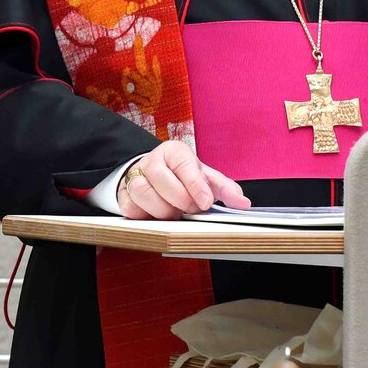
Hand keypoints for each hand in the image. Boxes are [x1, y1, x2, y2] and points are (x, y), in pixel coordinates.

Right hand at [117, 140, 250, 219]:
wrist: (156, 177)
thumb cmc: (184, 178)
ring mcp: (135, 176)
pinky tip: (157, 216)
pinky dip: (146, 216)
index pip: (184, 164)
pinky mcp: (124, 194)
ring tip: (175, 214)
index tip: (206, 203)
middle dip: (180, 200)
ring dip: (162, 209)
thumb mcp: (207, 179)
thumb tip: (243, 203)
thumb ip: (225, 189)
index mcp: (174, 151)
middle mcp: (152, 160)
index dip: (195, 185)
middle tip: (191, 210)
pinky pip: (130, 208)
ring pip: (142, 192)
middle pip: (161, 179)